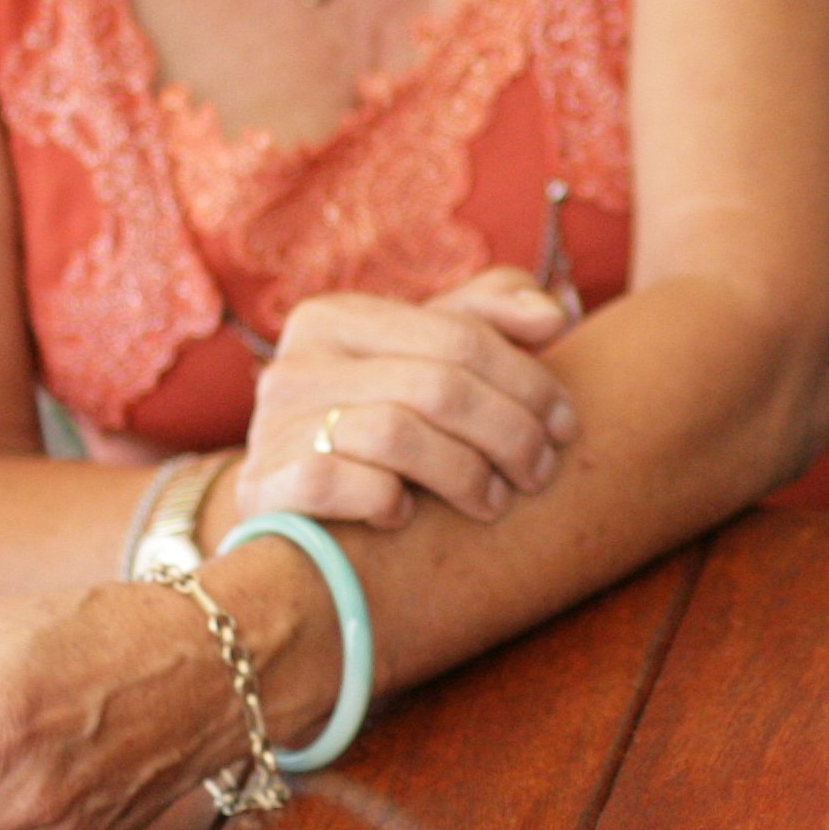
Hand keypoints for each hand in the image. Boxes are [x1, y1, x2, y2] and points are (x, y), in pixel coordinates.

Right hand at [232, 271, 577, 530]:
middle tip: (541, 472)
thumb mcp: (424, 358)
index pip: (461, 337)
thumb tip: (556, 314)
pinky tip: (407, 515)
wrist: (286, 502)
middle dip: (509, 433)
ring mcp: (272, 424)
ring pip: (395, 433)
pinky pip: (335, 483)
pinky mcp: (261, 486)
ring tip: (494, 501)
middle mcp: (297, 361)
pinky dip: (384, 499)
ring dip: (464, 473)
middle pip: (438, 386)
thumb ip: (488, 317)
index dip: (529, 382)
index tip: (566, 426)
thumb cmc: (375, 420)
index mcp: (339, 316)